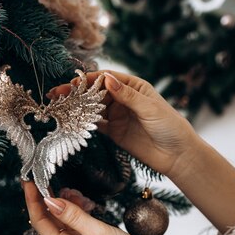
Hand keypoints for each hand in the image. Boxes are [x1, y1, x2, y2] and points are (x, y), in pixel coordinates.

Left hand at [23, 181, 208, 234]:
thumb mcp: (97, 233)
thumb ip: (73, 215)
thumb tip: (50, 201)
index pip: (40, 222)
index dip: (33, 201)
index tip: (28, 181)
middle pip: (50, 220)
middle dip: (49, 199)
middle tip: (50, 179)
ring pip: (65, 219)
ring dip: (67, 203)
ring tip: (74, 191)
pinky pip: (78, 222)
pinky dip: (79, 210)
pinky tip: (86, 202)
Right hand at [48, 71, 197, 179]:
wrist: (177, 155)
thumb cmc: (169, 126)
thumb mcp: (149, 108)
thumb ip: (126, 95)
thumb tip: (106, 79)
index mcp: (133, 87)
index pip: (106, 79)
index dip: (88, 79)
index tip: (73, 83)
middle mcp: (123, 99)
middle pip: (95, 93)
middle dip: (76, 93)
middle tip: (57, 94)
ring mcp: (117, 116)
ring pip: (92, 108)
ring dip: (76, 107)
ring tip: (58, 107)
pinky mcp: (114, 132)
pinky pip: (95, 125)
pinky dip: (83, 123)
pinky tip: (70, 122)